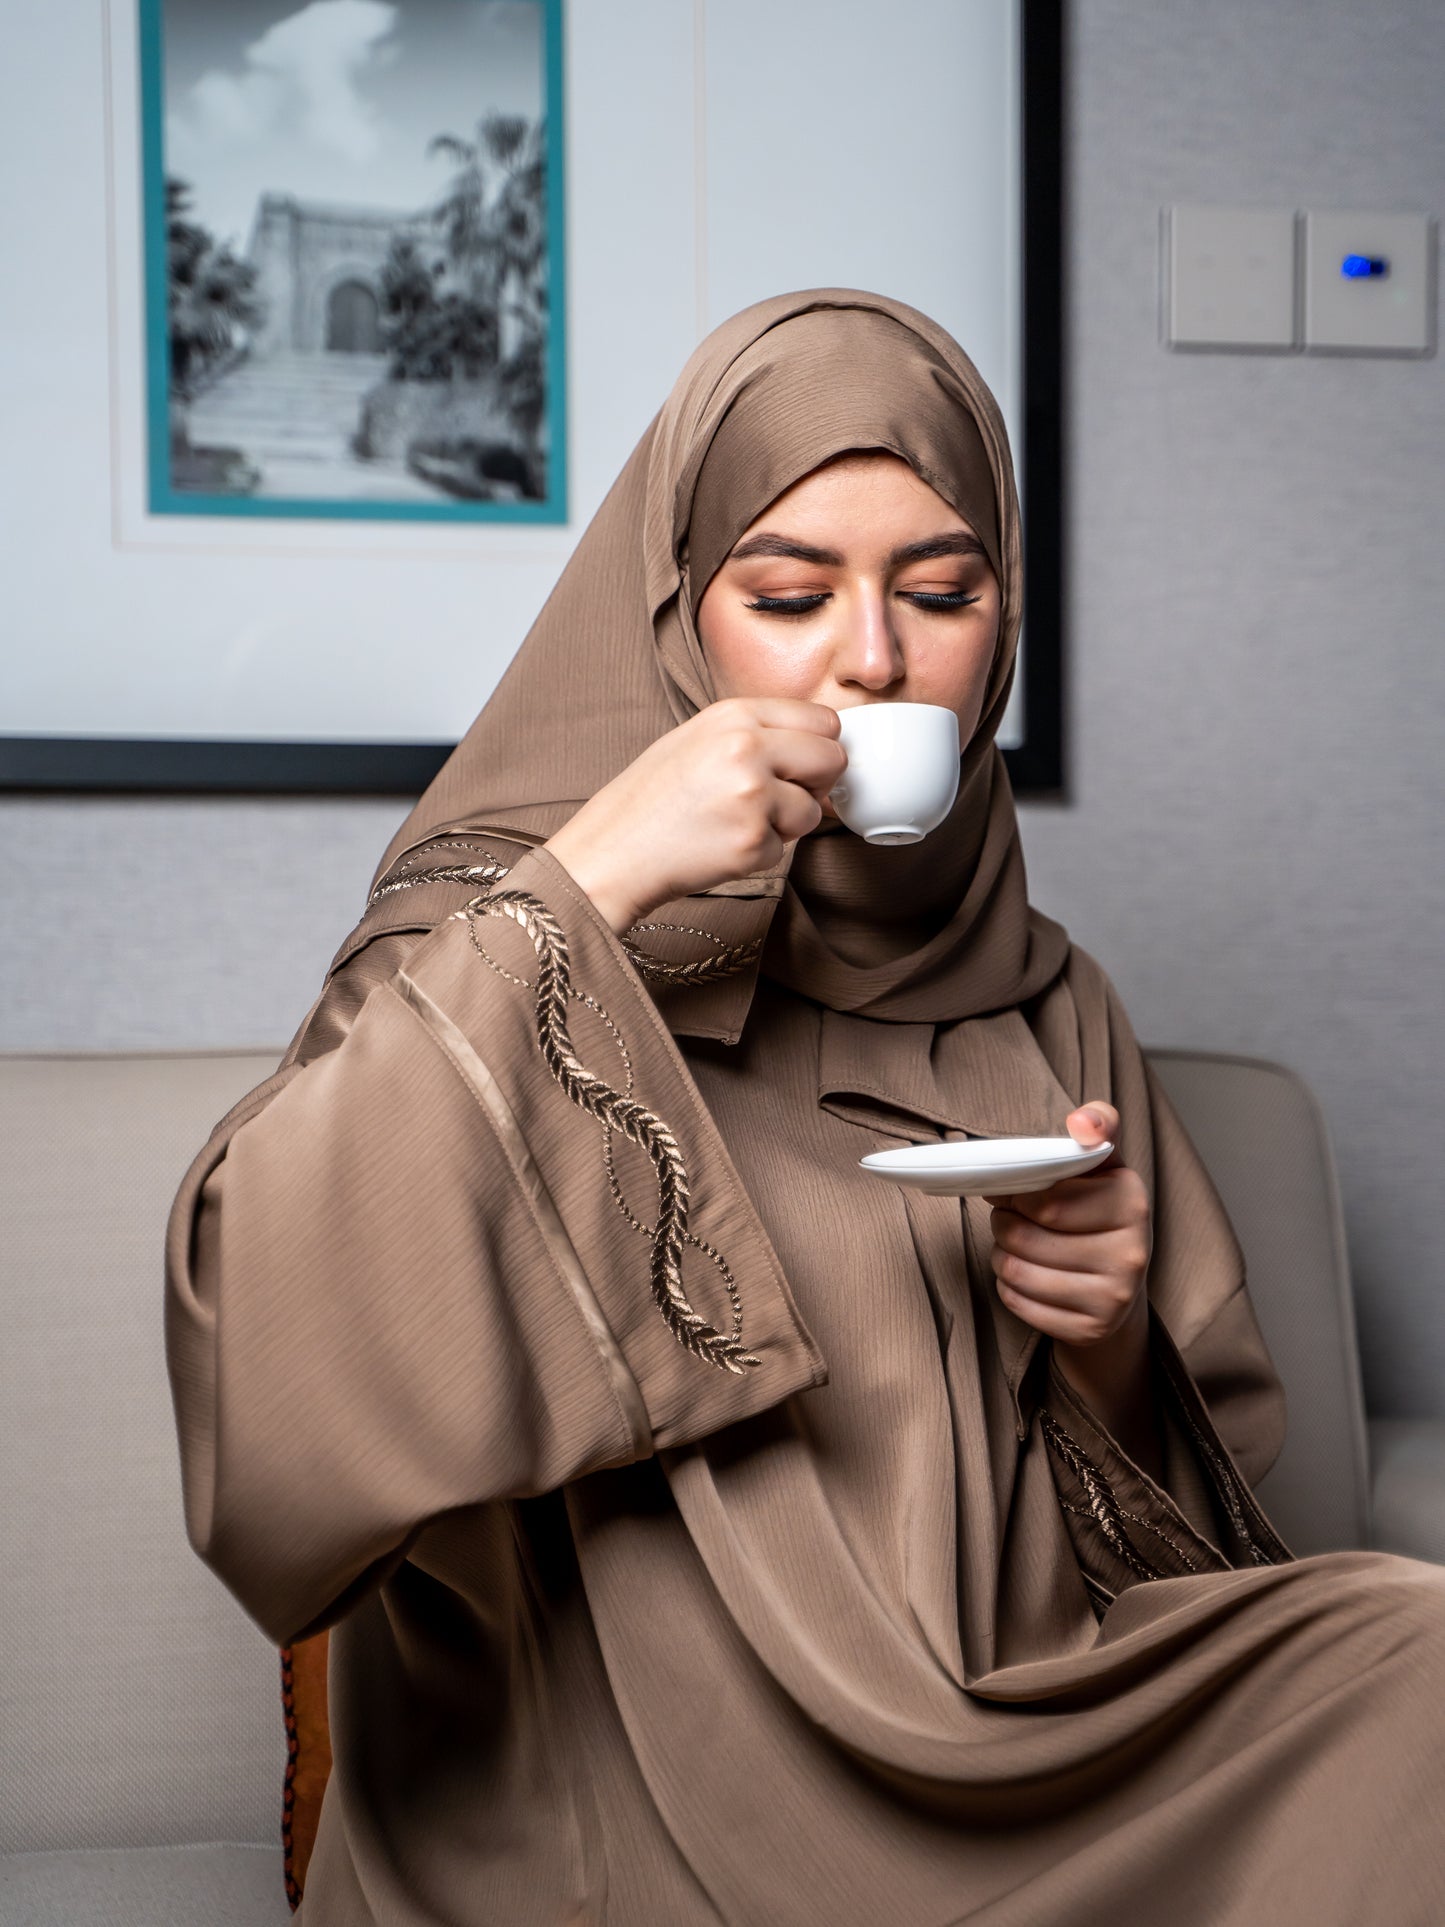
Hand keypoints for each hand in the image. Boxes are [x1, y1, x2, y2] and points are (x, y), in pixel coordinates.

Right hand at [542, 697, 846, 933]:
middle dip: (816, 784)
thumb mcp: (698, 739)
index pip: (822, 719)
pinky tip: (720, 846)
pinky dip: (760, 855)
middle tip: (780, 799)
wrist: (611, 851)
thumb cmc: (650, 800)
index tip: (803, 766)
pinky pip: (786, 849)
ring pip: (814, 811)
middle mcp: (747, 747)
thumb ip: (757, 734)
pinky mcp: (752, 842)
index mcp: (734, 714)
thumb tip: (816, 747)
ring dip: (786, 825)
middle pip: (832, 759)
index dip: (818, 747)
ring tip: (736, 823)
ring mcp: (752, 795)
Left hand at [983, 1101, 1151, 1349]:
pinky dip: (1008, 1286)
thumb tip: (1081, 1121)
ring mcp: (1113, 1298)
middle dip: (1002, 1223)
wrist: (1120, 1283)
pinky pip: (1019, 1303)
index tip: (1013, 1190)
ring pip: (1017, 1271)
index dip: (1016, 1195)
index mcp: (1132, 1203)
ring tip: (1010, 1243)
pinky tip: (1022, 1275)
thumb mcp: (1103, 1164)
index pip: (1046, 1202)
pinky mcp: (1091, 1329)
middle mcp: (1131, 1254)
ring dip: (1001, 1255)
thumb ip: (1097, 1125)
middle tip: (1005, 1216)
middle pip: (1025, 1237)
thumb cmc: (1098, 1211)